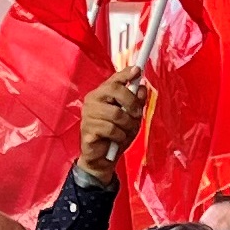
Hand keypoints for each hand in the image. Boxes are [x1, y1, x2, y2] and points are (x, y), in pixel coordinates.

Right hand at [75, 65, 147, 179]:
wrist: (103, 159)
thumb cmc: (116, 135)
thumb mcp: (132, 118)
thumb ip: (137, 103)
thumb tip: (142, 88)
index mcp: (103, 94)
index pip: (114, 79)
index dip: (126, 74)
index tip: (138, 70)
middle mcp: (93, 100)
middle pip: (115, 90)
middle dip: (131, 103)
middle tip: (137, 114)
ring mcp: (88, 114)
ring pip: (117, 113)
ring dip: (127, 125)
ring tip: (124, 132)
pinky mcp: (87, 129)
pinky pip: (111, 129)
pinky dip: (119, 136)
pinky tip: (115, 140)